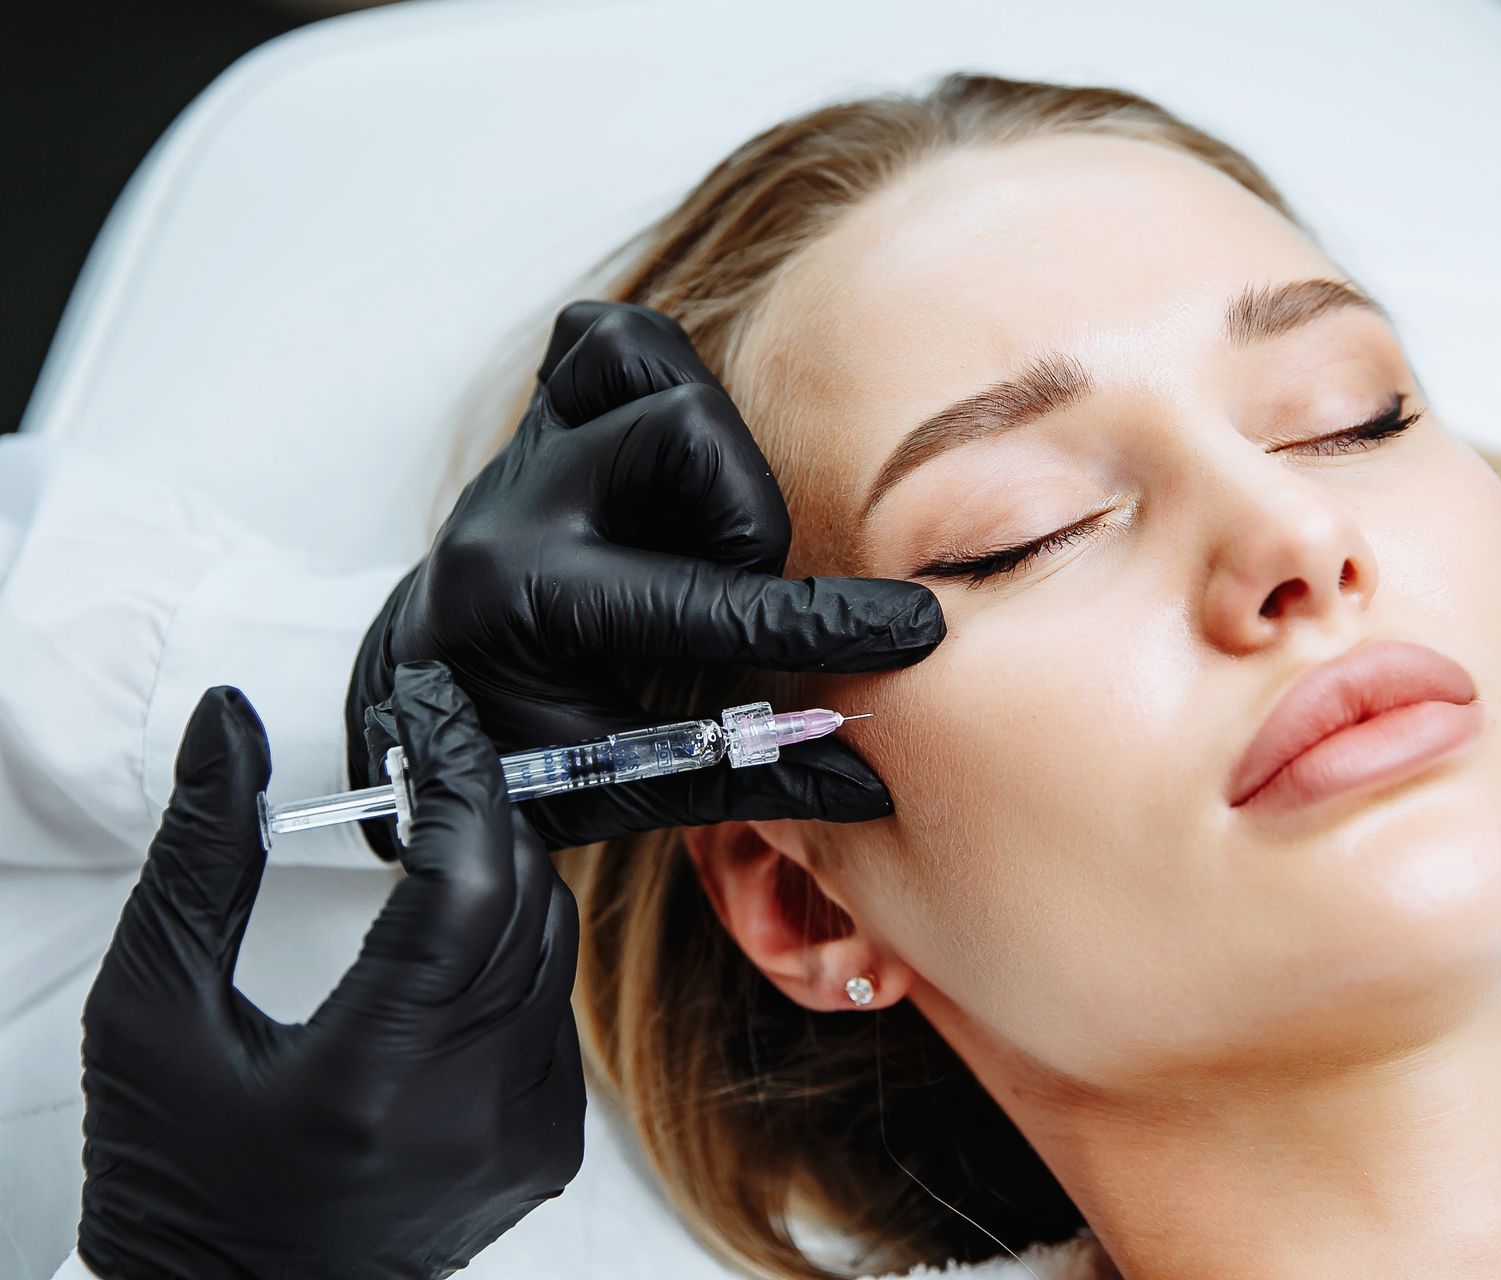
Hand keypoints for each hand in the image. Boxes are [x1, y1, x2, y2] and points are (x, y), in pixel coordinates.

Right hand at [78, 663, 584, 1279]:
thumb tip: (230, 723)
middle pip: (524, 899)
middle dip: (480, 808)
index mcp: (369, 1080)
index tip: (428, 710)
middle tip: (424, 757)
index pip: (466, 882)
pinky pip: (555, 1007)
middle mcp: (472, 1111)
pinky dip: (512, 952)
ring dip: (499, 874)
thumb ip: (202, 856)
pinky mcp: (548, 1150)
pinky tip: (446, 943)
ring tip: (430, 836)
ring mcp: (525, 1136)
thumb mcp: (151, 1008)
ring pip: (553, 944)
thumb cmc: (173, 1169)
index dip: (456, 775)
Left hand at [347, 301, 944, 855]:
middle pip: (684, 432)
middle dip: (748, 517)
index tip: (914, 630)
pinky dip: (659, 380)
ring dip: (709, 436)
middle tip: (746, 583)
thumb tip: (868, 783)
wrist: (414, 692)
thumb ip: (742, 780)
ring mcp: (527, 443)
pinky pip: (604, 337)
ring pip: (643, 353)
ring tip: (713, 523)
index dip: (825, 622)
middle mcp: (517, 503)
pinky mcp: (539, 411)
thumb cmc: (514, 751)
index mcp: (523, 603)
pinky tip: (677, 464)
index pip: (708, 603)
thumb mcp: (618, 787)